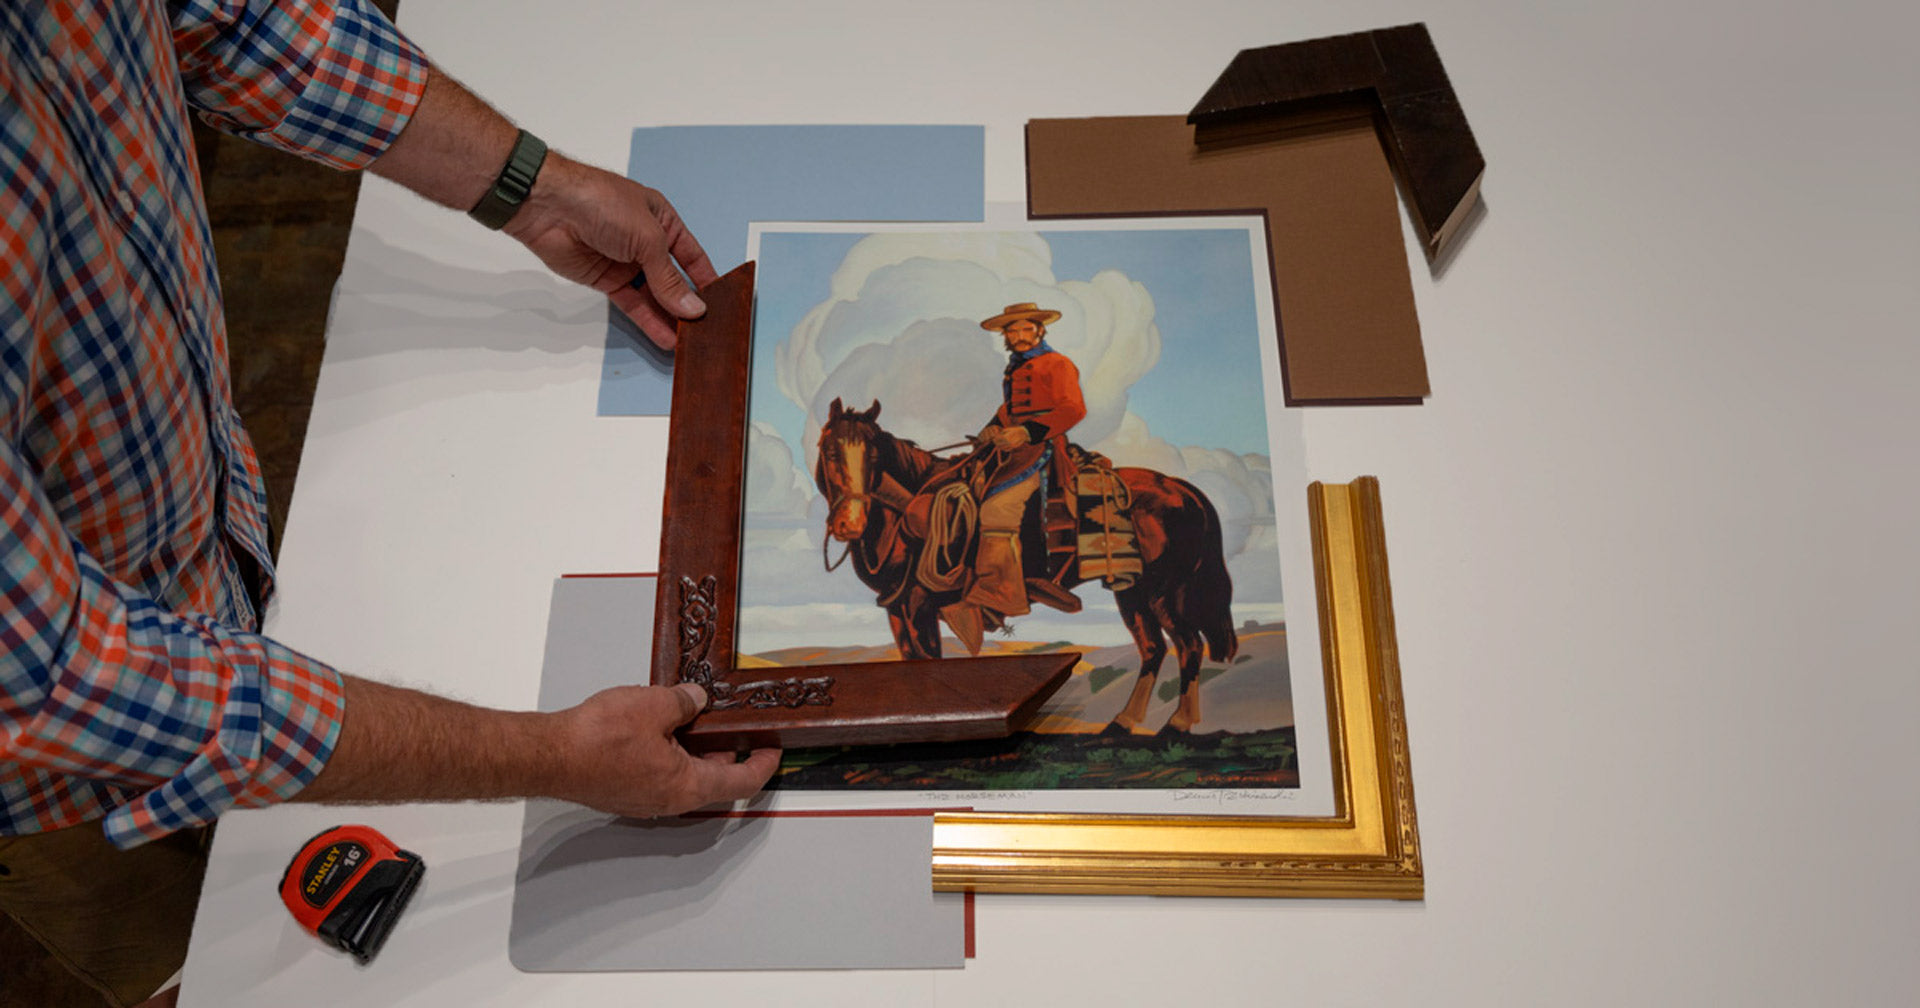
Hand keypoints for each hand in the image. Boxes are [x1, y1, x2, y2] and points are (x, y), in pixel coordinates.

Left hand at [504, 155, 719, 349]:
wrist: (549, 207)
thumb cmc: (601, 202)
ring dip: (669, 317)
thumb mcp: (648, 238)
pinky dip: (647, 320)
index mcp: (662, 221)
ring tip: (688, 341)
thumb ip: (669, 278)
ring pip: (653, 296)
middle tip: (706, 329)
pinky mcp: (606, 280)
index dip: (707, 279)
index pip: (692, 255)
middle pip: (673, 279)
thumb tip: (693, 307)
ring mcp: (625, 262)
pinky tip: (664, 337)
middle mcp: (646, 242)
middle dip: (688, 304)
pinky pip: (632, 304)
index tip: (723, 303)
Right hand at [551, 682, 779, 816]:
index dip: (762, 765)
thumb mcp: (654, 706)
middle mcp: (668, 801)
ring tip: (696, 720)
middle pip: (714, 782)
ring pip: (684, 778)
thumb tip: (696, 700)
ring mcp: (644, 799)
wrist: (548, 756)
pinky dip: (670, 755)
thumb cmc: (596, 740)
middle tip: (737, 729)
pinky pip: (659, 775)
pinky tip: (661, 729)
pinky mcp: (623, 791)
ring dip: (696, 752)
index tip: (772, 751)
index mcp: (686, 786)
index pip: (741, 783)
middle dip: (728, 754)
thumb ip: (684, 703)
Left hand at [991, 425, 1031, 449]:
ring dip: (999, 446)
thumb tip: (996, 435)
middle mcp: (1008, 442)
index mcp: (1006, 437)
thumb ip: (1001, 433)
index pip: (997, 439)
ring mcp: (1011, 445)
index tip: (993, 437)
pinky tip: (1002, 446)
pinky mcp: (1013, 447)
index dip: (994, 439)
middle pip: (998, 445)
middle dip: (995, 443)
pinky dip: (1003, 449)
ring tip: (998, 443)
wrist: (1023, 433)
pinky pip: (1006, 450)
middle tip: (995, 440)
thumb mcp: (1007, 430)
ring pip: (1002, 448)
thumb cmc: (1014, 430)